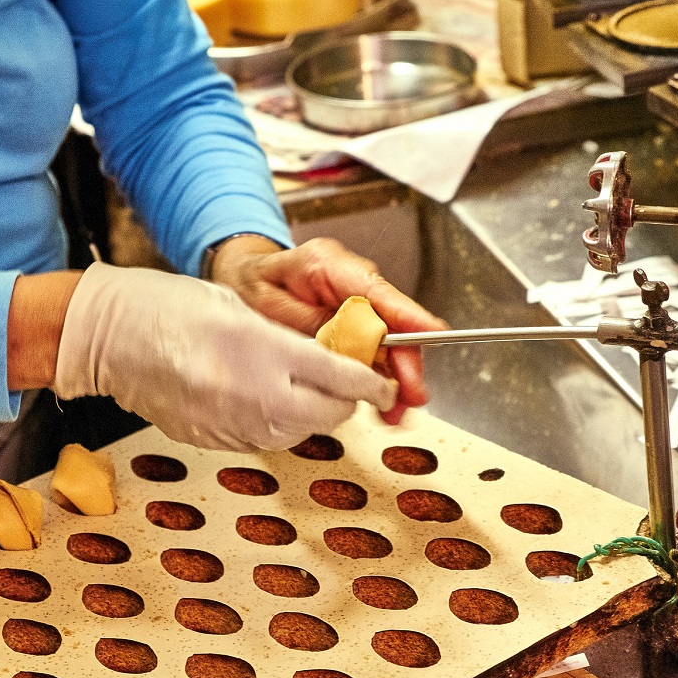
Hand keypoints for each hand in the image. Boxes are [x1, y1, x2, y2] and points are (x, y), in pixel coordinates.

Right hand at [52, 263, 397, 450]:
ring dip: (313, 413)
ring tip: (298, 385)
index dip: (371, 381)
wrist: (108, 339)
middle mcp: (252, 396)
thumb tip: (332, 362)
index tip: (384, 381)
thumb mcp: (240, 307)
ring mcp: (232, 426)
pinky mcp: (215, 442)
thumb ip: (290, 338)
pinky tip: (262, 398)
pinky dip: (278, 423)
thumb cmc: (169, 308)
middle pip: (329, 414)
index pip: (340, 376)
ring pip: (301, 432)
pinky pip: (266, 439)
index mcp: (262, 351)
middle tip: (344, 379)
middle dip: (345, 399)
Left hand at [209, 236, 447, 423]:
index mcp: (330, 267)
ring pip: (387, 340)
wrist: (242, 278)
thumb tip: (346, 344)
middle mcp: (350, 281)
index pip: (379, 292)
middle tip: (412, 397)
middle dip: (405, 363)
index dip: (410, 315)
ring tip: (394, 411)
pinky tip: (381, 402)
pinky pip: (372, 348)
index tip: (435, 332)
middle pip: (392, 322)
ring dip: (393, 377)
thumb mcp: (269, 304)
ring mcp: (353, 301)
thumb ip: (310, 323)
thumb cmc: (252, 285)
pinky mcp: (352, 320)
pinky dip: (377, 376)